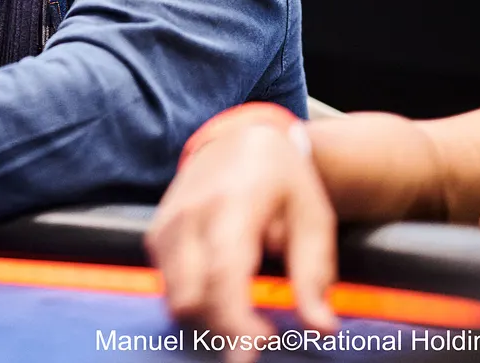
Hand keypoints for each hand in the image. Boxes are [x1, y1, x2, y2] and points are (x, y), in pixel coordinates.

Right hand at [146, 125, 338, 362]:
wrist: (239, 138)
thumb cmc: (283, 180)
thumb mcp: (313, 219)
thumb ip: (314, 275)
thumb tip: (322, 327)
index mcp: (232, 204)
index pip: (223, 273)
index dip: (234, 320)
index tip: (256, 349)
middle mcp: (190, 213)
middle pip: (191, 295)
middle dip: (222, 327)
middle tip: (259, 335)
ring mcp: (167, 223)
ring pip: (174, 296)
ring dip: (206, 317)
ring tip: (242, 315)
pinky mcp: (157, 233)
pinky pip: (167, 285)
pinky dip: (192, 299)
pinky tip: (219, 292)